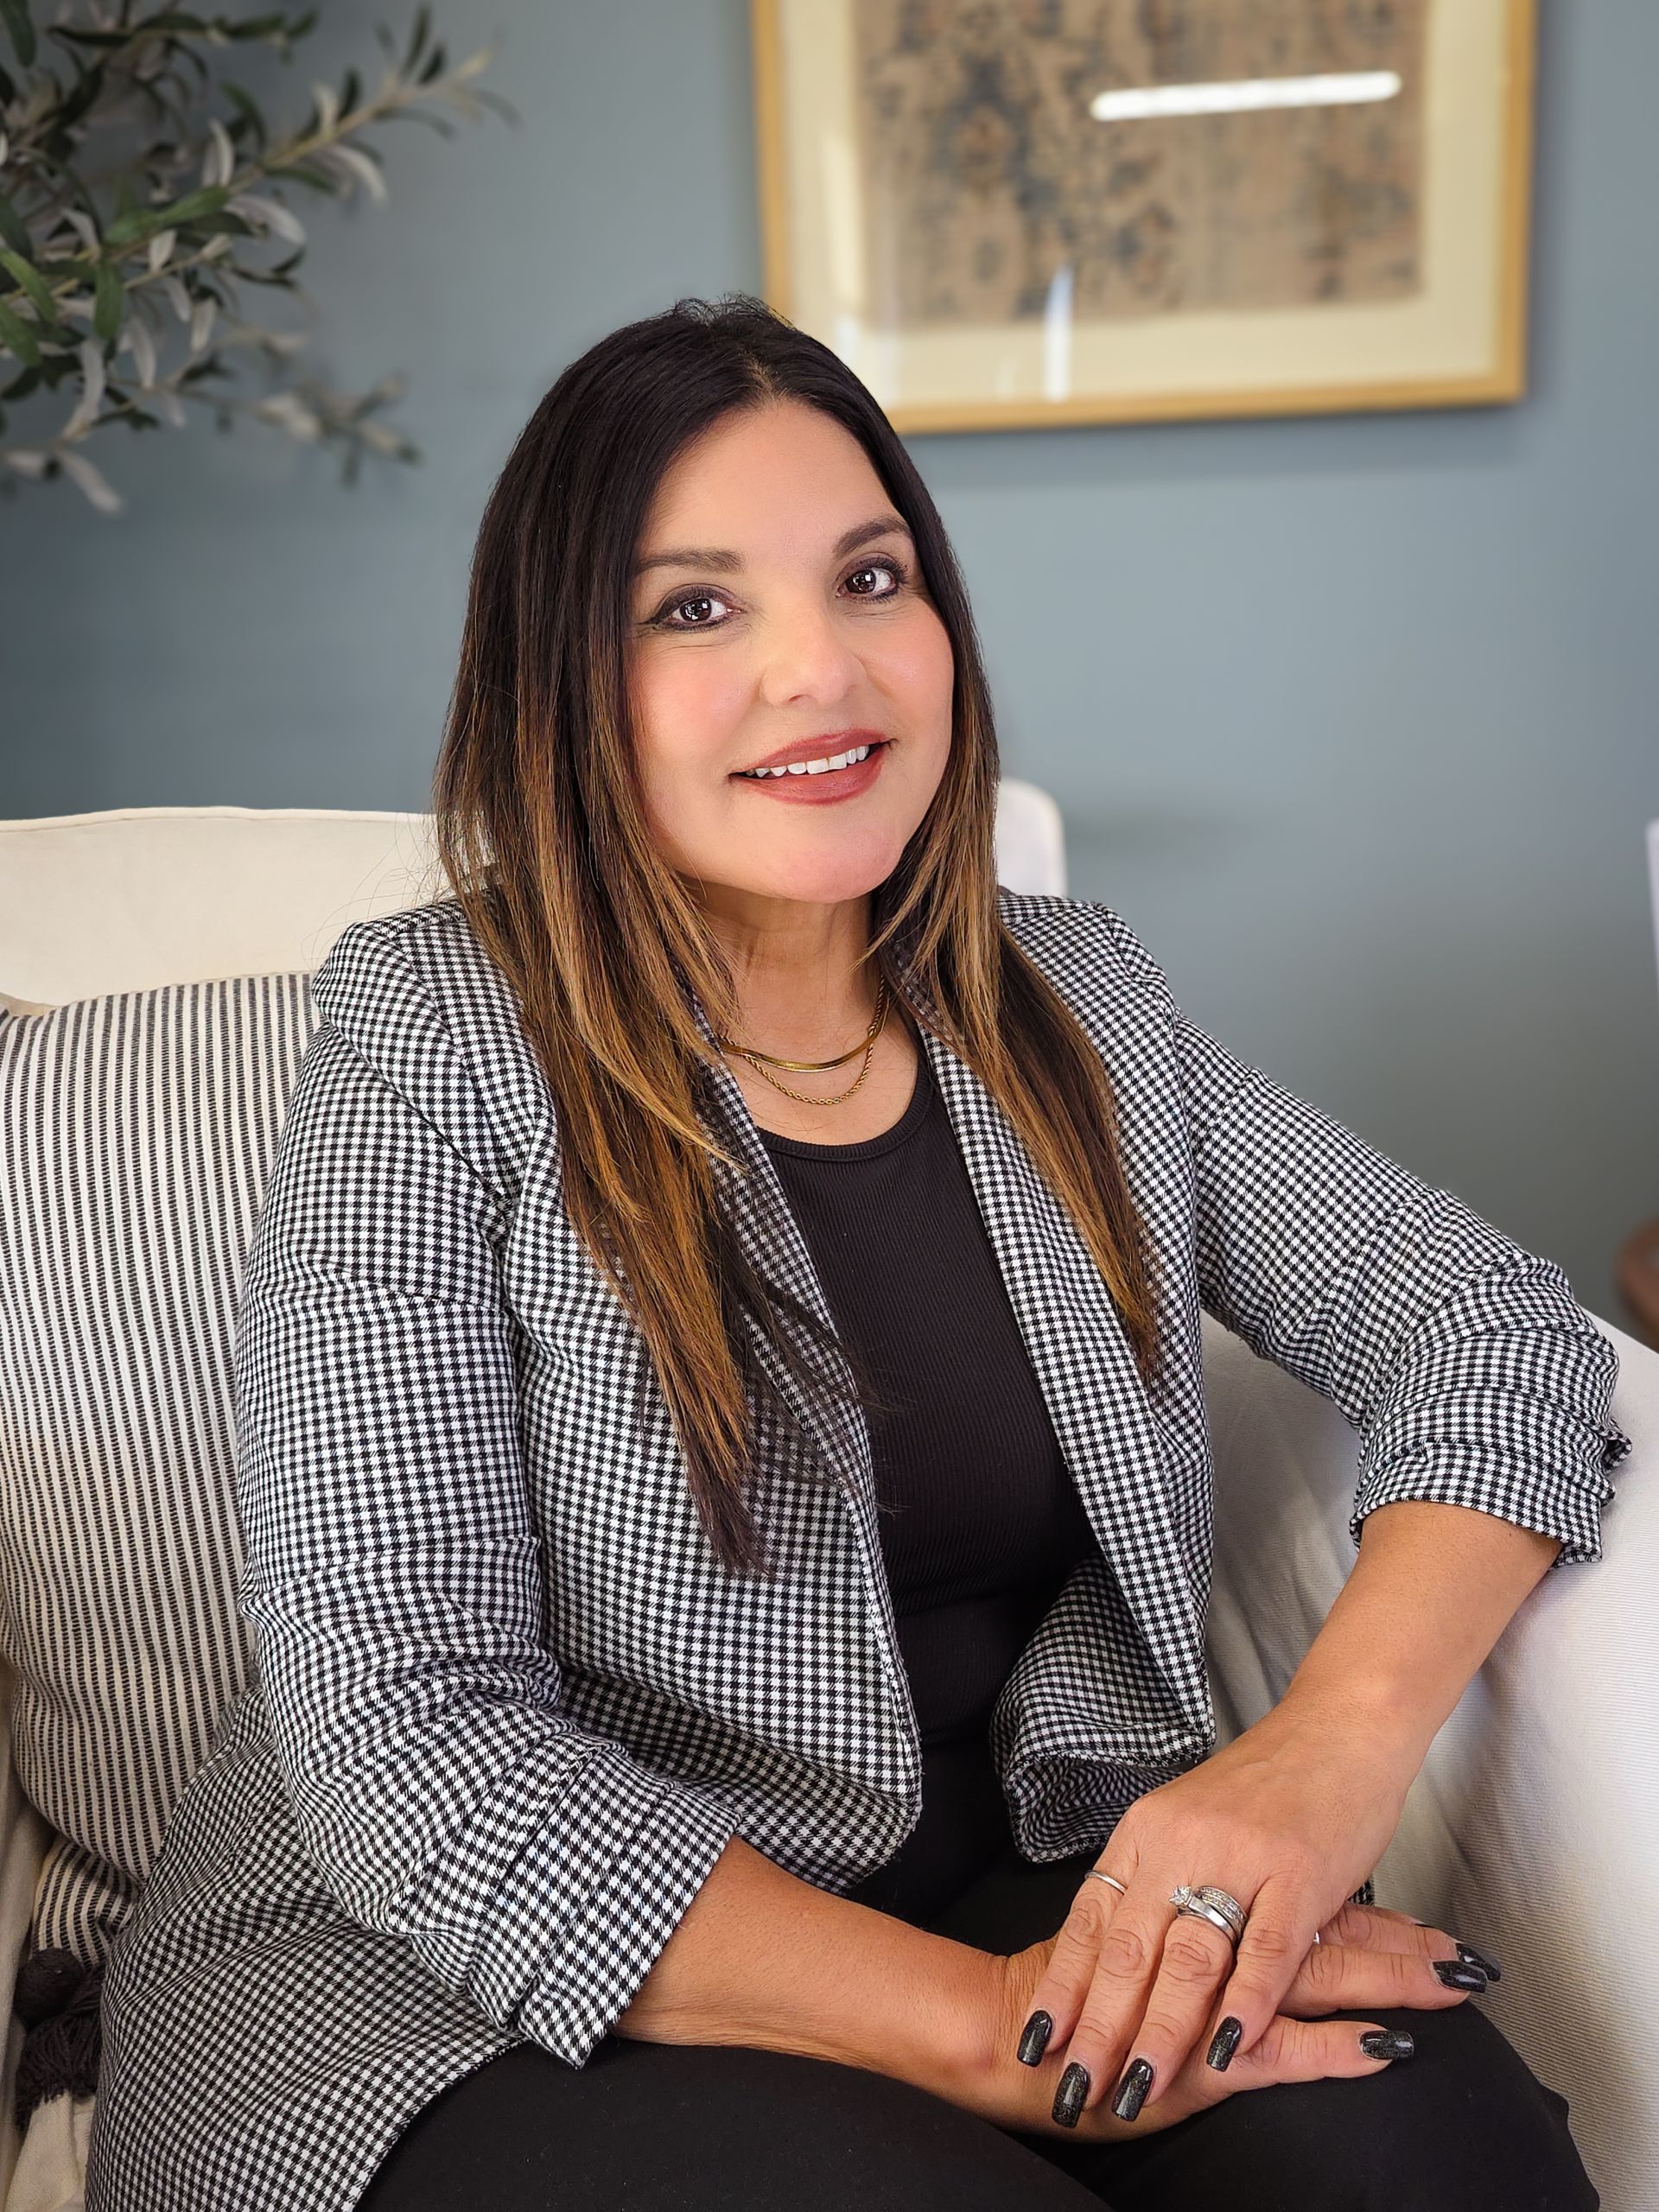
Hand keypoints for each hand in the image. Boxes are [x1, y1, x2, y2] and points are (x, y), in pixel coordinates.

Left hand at [997, 1706, 1486, 2127]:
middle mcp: (1181, 1840)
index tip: (1037, 2043)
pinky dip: (1245, 2003)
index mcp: (1146, 1830)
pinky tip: (1227, 2048)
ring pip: (1188, 1956)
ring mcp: (1241, 1855)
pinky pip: (1268, 1948)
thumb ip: (1154, 1881)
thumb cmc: (1266, 1786)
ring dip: (1161, 2030)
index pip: (1090, 1920)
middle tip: (1076, 2089)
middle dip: (1099, 2028)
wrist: (1338, 1726)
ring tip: (1138, 2086)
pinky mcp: (1301, 1870)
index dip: (1064, 1987)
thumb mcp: (1188, 1823)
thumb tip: (1108, 1956)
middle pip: (1128, 1948)